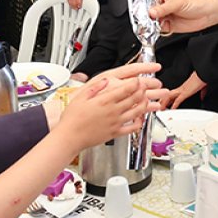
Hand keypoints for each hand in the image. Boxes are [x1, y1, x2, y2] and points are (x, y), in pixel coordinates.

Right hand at [47, 62, 161, 129]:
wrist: (70, 137)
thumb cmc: (73, 119)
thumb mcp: (80, 97)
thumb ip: (95, 88)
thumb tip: (106, 81)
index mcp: (105, 100)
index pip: (126, 88)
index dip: (136, 82)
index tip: (139, 79)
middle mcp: (113, 111)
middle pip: (135, 98)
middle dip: (143, 91)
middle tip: (146, 87)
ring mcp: (116, 122)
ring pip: (137, 111)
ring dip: (145, 104)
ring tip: (147, 100)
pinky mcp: (116, 133)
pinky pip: (132, 127)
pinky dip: (139, 121)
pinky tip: (140, 118)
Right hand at [150, 0, 217, 33]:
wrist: (206, 14)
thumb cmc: (195, 3)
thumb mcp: (177, 3)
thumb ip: (163, 8)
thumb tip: (151, 12)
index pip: (149, 3)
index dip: (145, 9)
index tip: (143, 14)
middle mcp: (162, 7)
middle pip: (149, 14)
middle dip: (148, 19)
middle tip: (148, 21)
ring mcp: (165, 17)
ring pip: (153, 23)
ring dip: (152, 26)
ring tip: (154, 25)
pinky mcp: (169, 26)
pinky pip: (158, 30)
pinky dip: (157, 31)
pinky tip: (159, 29)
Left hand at [164, 71, 205, 108]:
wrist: (204, 73)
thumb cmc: (203, 78)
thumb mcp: (202, 87)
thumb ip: (202, 93)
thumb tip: (202, 96)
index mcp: (185, 87)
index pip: (174, 93)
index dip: (169, 99)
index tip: (166, 104)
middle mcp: (182, 88)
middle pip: (168, 94)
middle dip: (163, 101)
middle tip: (159, 107)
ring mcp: (183, 90)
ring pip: (170, 96)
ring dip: (164, 103)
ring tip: (162, 109)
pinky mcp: (185, 92)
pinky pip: (178, 99)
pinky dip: (174, 105)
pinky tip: (172, 110)